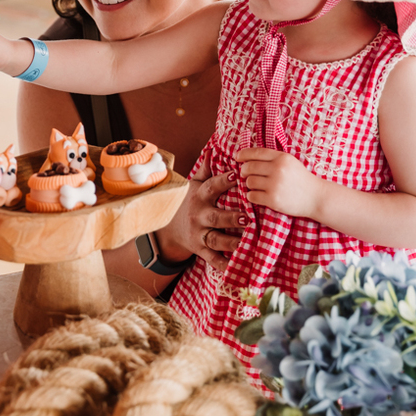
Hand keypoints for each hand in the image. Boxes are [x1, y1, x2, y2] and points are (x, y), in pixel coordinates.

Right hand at [156, 157, 246, 271]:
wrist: (167, 227)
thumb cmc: (187, 201)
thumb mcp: (193, 184)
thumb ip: (207, 169)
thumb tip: (215, 148)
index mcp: (199, 197)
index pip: (211, 187)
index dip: (223, 181)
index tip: (236, 175)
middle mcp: (199, 216)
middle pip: (215, 217)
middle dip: (231, 218)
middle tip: (247, 217)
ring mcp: (199, 234)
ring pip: (216, 239)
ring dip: (232, 242)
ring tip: (246, 243)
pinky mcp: (200, 249)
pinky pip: (212, 259)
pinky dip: (223, 265)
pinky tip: (236, 268)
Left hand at [235, 148, 320, 217]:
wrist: (316, 197)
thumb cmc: (301, 179)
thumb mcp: (290, 162)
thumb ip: (273, 158)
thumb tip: (248, 158)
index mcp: (282, 158)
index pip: (256, 152)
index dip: (244, 154)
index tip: (237, 157)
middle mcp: (278, 170)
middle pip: (249, 167)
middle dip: (244, 171)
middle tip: (245, 174)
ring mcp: (275, 185)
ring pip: (249, 182)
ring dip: (249, 184)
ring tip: (256, 186)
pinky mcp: (273, 200)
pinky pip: (252, 195)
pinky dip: (251, 195)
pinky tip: (257, 195)